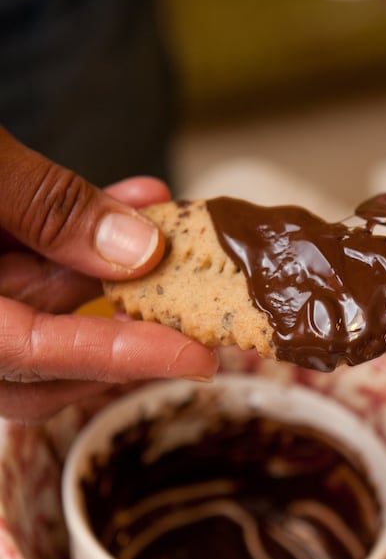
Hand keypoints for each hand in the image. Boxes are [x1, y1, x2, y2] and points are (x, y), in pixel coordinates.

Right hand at [0, 127, 217, 422]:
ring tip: (159, 215)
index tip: (194, 360)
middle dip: (119, 322)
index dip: (119, 359)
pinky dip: (65, 239)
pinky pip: (13, 269)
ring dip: (101, 266)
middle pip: (36, 359)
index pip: (30, 355)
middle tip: (187, 299)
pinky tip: (120, 198)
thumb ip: (46, 208)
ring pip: (31, 308)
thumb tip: (137, 252)